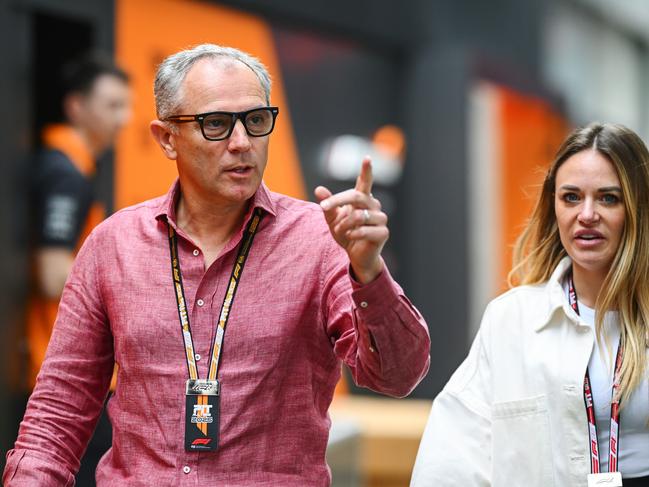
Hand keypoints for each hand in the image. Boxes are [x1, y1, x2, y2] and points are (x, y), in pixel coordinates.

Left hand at [315, 156, 387, 283]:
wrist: (356, 255)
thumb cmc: (345, 233)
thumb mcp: (332, 219)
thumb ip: (327, 205)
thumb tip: (319, 189)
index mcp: (363, 199)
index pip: (365, 181)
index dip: (366, 170)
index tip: (366, 158)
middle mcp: (374, 205)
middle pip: (356, 196)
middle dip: (337, 201)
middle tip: (323, 207)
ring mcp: (381, 219)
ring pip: (358, 216)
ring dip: (343, 224)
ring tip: (339, 230)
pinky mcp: (383, 233)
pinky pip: (364, 230)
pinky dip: (352, 234)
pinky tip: (351, 237)